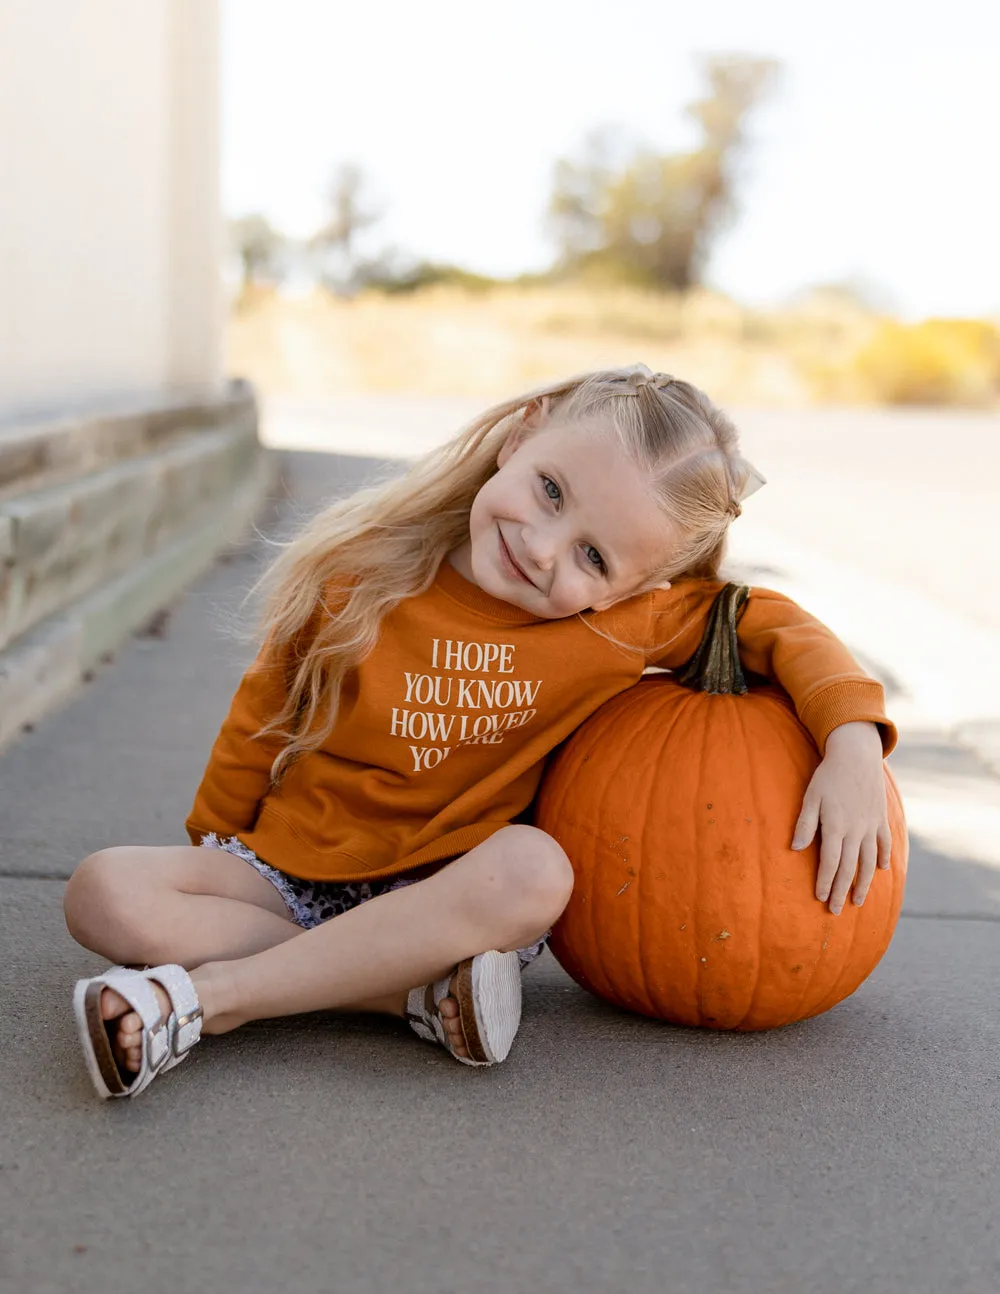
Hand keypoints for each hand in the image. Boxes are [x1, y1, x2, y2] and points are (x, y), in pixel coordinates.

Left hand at [791, 722, 892, 914]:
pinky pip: (884, 843)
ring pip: (869, 862)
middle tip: (836, 911)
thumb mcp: (810, 797)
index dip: (825, 882)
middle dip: (841, 891)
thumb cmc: (827, 776)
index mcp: (836, 826)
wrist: (856, 755)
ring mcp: (871, 826)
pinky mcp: (881, 818)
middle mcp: (856, 830)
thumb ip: (805, 824)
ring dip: (863, 883)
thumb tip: (796, 849)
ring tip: (858, 901)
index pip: (830, 863)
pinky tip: (881, 870)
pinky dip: (883, 858)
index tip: (820, 899)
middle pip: (849, 868)